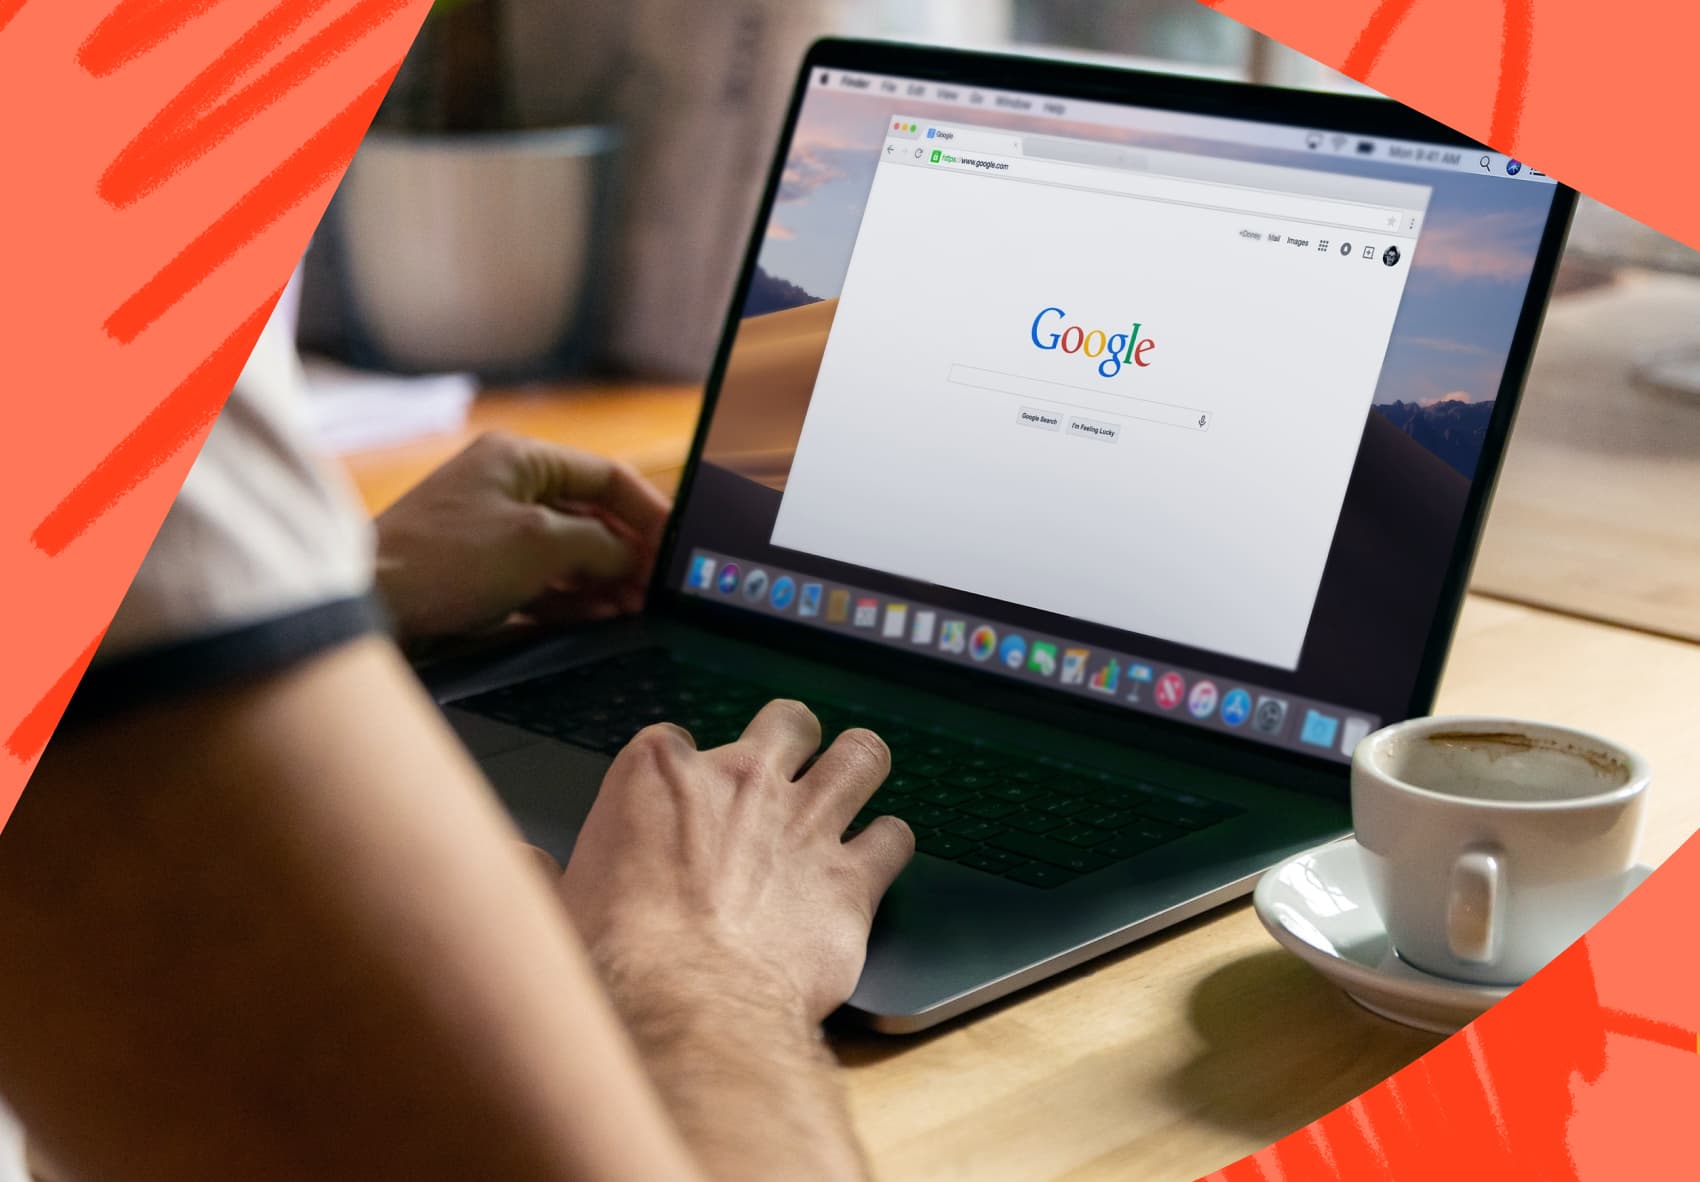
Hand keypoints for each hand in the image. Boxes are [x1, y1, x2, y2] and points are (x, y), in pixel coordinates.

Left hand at [373, 431, 669, 640]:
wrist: (371, 602)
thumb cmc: (446, 559)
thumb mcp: (540, 544)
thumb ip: (599, 545)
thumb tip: (632, 557)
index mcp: (520, 458)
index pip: (606, 476)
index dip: (649, 510)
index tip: (675, 546)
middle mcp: (508, 486)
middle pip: (590, 516)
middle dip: (628, 553)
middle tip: (658, 589)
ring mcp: (494, 530)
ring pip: (569, 552)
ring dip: (605, 580)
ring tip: (636, 609)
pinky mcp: (482, 571)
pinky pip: (543, 580)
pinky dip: (573, 598)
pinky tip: (601, 617)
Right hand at [560, 701, 915, 1024]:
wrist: (685, 1007)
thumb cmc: (616, 960)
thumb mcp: (554, 905)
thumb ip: (540, 872)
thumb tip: (516, 862)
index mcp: (660, 774)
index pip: (678, 739)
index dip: (685, 771)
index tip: (683, 802)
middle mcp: (742, 781)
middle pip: (787, 722)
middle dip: (792, 740)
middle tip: (787, 771)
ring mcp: (805, 822)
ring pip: (861, 756)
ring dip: (860, 767)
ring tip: (855, 782)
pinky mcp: (852, 878)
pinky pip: (895, 837)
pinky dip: (889, 845)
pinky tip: (878, 858)